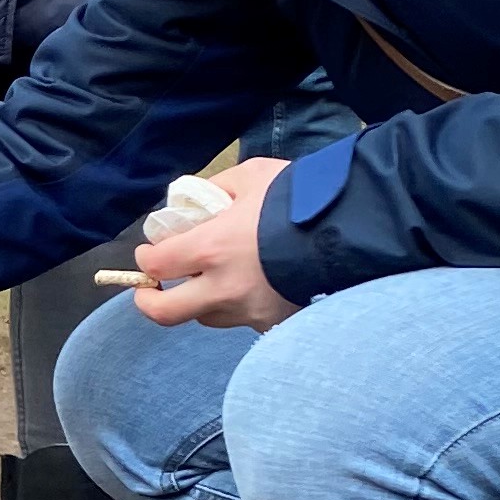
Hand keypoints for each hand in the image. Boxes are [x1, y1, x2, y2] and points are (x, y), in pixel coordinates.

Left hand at [123, 158, 298, 329]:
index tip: (149, 252)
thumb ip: (217, 189)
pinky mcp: (274, 323)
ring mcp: (250, 311)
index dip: (146, 260)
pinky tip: (251, 286)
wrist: (353, 232)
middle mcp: (224, 288)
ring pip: (206, 317)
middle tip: (149, 290)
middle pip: (166, 312)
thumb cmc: (298, 198)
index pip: (158, 265)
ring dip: (199, 301)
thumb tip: (196, 201)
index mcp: (212, 249)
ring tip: (210, 281)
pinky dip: (237, 305)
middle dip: (149, 301)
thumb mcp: (252, 177)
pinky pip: (243, 319)